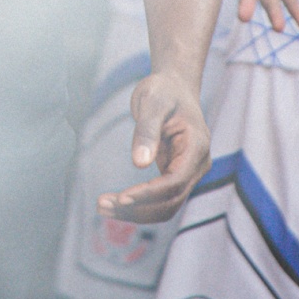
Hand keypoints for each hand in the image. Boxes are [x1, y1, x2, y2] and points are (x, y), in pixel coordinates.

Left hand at [96, 69, 208, 223]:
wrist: (173, 86)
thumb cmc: (164, 90)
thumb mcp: (152, 102)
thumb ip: (147, 131)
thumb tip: (140, 164)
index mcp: (196, 147)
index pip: (175, 182)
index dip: (149, 193)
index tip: (122, 197)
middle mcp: (196, 165)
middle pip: (170, 201)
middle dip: (137, 208)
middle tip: (102, 205)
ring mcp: (188, 172)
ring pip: (166, 206)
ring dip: (136, 212)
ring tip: (103, 207)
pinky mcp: (175, 175)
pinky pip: (159, 198)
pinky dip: (138, 204)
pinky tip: (115, 202)